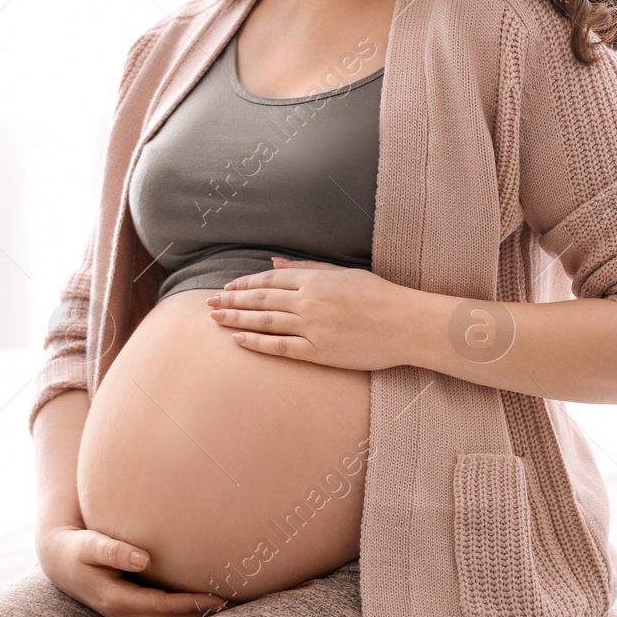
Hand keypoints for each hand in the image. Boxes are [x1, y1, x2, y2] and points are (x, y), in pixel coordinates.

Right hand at [37, 525, 228, 616]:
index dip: (188, 604)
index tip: (215, 598)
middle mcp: (122, 611)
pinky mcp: (129, 604)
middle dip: (197, 614)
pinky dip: (180, 612)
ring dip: (191, 616)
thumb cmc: (77, 548)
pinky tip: (200, 603)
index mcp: (116, 599)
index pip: (161, 606)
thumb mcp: (90, 546)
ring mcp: (125, 611)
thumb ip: (115, 551)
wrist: (59, 559)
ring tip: (222, 607)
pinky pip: (159, 614)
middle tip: (230, 604)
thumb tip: (143, 559)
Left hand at [205, 257, 426, 371]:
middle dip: (232, 300)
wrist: (406, 324)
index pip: (270, 280)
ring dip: (236, 319)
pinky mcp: (318, 352)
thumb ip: (309, 268)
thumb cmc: (381, 296)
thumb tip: (274, 263)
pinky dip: (256, 343)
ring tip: (215, 319)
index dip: (245, 283)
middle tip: (209, 303)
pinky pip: (280, 347)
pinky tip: (238, 340)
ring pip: (264, 322)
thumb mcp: (346, 274)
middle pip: (260, 300)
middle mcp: (309, 302)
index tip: (227, 287)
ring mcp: (312, 328)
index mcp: (316, 280)